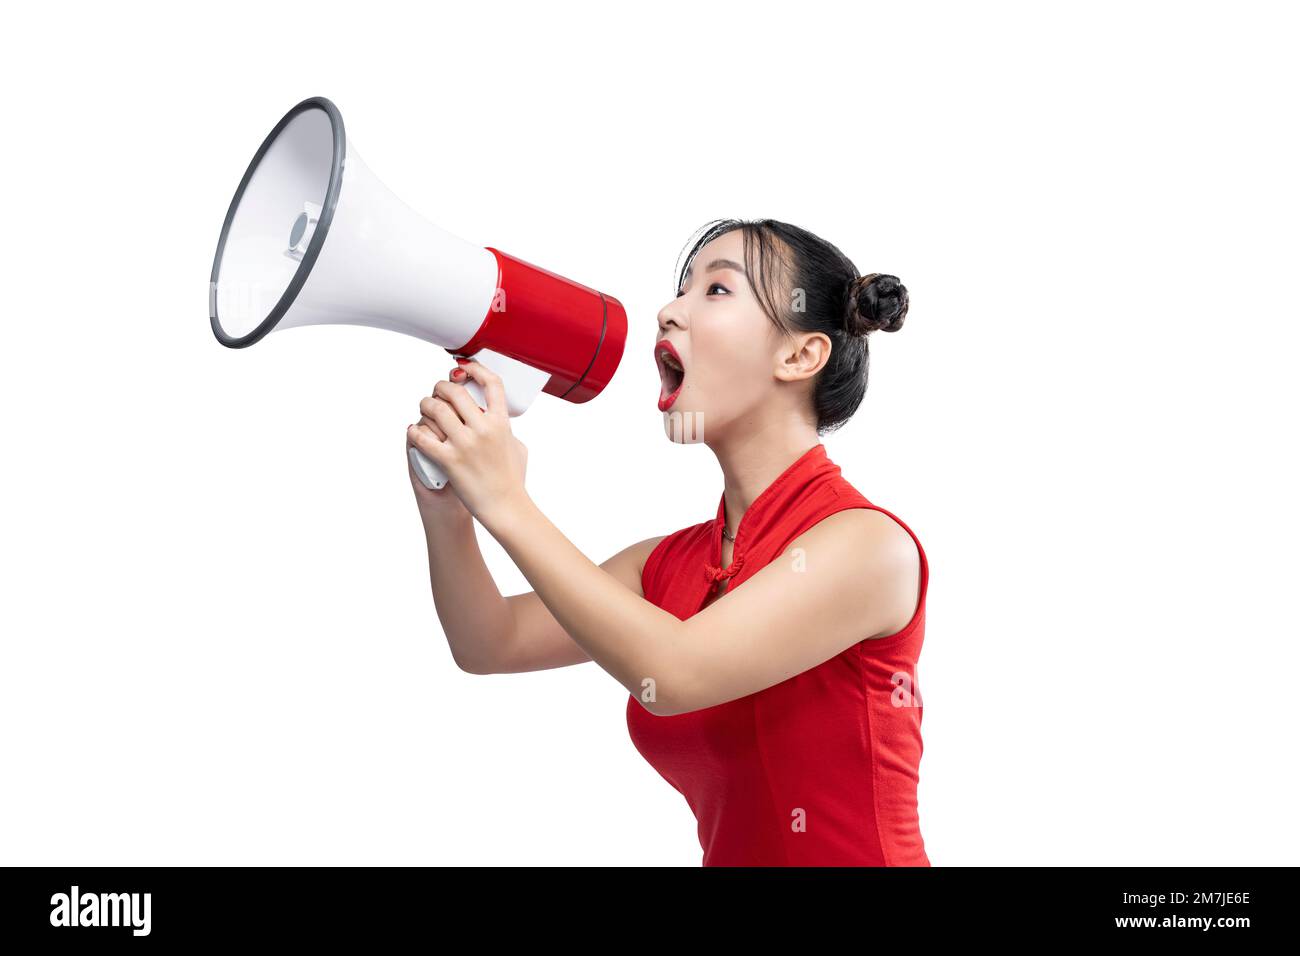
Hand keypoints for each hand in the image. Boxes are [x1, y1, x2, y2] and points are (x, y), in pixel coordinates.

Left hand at [407, 360, 529, 528]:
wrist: (505, 507)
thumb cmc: (513, 481)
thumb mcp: (518, 447)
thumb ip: (506, 430)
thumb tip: (498, 419)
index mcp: (502, 423)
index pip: (491, 383)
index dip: (476, 369)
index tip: (463, 368)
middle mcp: (483, 429)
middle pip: (455, 392)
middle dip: (440, 387)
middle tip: (436, 393)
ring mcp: (465, 444)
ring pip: (435, 409)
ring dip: (425, 405)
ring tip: (424, 409)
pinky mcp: (449, 460)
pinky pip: (423, 437)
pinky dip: (415, 432)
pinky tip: (414, 432)